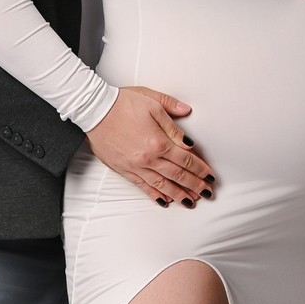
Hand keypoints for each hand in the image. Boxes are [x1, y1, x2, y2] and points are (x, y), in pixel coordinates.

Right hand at [86, 87, 216, 207]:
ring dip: (178, 194)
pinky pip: (143, 186)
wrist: (94, 110)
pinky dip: (155, 195)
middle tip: (207, 193)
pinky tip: (165, 201)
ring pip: (162, 185)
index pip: (186, 159)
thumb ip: (172, 113)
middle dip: (194, 185)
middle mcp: (149, 157)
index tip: (210, 176)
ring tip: (191, 202)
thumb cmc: (122, 102)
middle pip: (177, 175)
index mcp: (159, 140)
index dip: (200, 169)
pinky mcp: (124, 169)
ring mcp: (136, 165)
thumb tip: (188, 120)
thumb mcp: (152, 101)